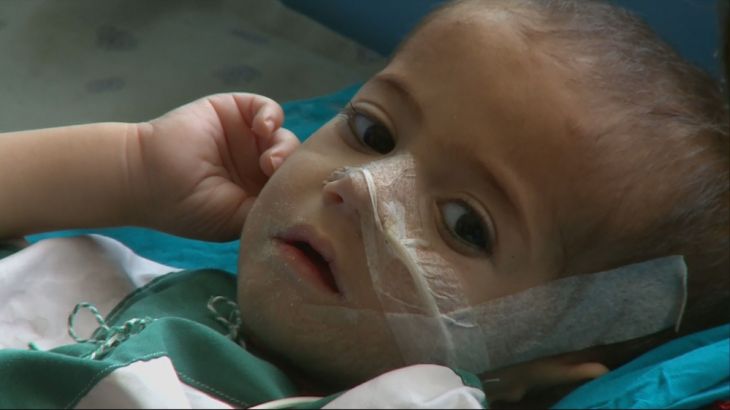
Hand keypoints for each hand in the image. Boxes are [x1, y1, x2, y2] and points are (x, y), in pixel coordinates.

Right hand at [130, 93, 299, 240]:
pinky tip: (263, 129)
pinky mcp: (236, 111)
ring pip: (285, 137)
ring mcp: (248, 138)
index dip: (301, 187)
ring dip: (284, 147)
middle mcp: (258, 164)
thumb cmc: (189, 207)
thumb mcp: (238, 220)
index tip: (296, 196)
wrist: (147, 178)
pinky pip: (268, 109)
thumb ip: (272, 210)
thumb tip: (304, 205)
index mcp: (260, 191)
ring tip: (270, 161)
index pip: (294, 185)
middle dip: (294, 169)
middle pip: (295, 160)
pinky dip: (271, 116)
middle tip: (278, 176)